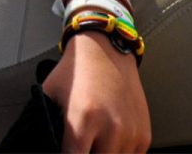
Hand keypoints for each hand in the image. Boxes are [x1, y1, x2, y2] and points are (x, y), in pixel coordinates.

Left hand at [42, 31, 149, 152]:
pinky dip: (119, 153)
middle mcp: (111, 129)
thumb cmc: (76, 71)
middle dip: (86, 153)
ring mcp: (130, 134)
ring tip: (93, 141)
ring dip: (103, 153)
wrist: (104, 49)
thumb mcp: (49, 94)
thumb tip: (48, 142)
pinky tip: (108, 141)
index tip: (66, 150)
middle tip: (79, 144)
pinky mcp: (143, 136)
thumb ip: (48, 123)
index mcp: (83, 119)